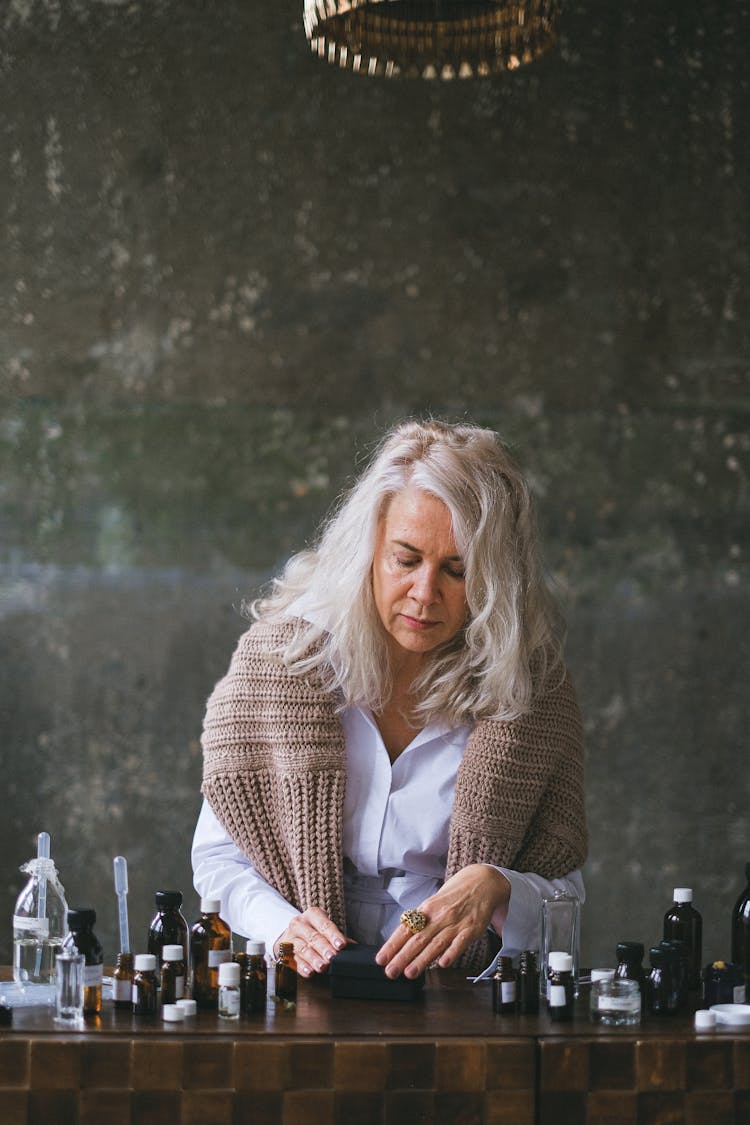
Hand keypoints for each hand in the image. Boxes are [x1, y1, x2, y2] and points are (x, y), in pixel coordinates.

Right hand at [275, 907, 347, 977]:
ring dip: (313, 958)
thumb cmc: (313, 931)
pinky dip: (301, 967)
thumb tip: (356, 949)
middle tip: (332, 957)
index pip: (325, 924)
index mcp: (313, 915)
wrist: (291, 934)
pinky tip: (309, 972)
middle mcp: (300, 924)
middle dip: (323, 948)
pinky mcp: (283, 951)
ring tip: (322, 967)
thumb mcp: (324, 929)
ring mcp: (290, 937)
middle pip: (313, 937)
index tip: (341, 944)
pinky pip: (293, 959)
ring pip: (302, 948)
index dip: (333, 935)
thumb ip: (338, 938)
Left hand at [375, 864, 510, 978]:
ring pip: (436, 943)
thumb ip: (422, 921)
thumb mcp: (435, 903)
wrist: (482, 881)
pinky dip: (451, 953)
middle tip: (390, 971)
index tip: (381, 958)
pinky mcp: (472, 929)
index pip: (406, 929)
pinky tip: (443, 964)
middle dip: (402, 957)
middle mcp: (439, 915)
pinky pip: (460, 943)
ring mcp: (455, 923)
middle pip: (418, 938)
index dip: (392, 945)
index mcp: (427, 908)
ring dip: (422, 960)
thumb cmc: (456, 894)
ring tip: (409, 973)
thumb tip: (404, 940)